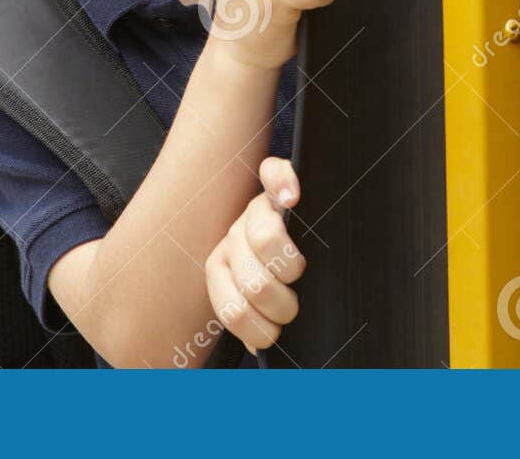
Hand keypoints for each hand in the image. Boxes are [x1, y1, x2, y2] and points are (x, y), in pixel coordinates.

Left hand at [206, 157, 305, 352]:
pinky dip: (284, 184)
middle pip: (256, 282)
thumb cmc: (270, 275)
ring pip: (266, 240)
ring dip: (291, 265)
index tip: (276, 331)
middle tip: (292, 301)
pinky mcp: (273, 183)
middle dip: (282, 304)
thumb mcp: (252, 303)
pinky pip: (273, 172)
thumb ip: (251, 321)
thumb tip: (261, 347)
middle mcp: (232, 239)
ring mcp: (253, 210)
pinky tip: (292, 198)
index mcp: (220, 270)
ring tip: (299, 272)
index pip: (234, 312)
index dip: (262, 330)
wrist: (278, 228)